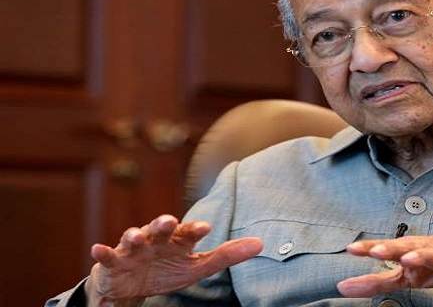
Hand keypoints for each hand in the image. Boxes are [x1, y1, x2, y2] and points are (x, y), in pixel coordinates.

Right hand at [85, 214, 262, 305]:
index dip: (195, 230)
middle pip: (159, 228)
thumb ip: (227, 255)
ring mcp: (133, 249)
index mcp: (176, 240)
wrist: (131, 286)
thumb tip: (261, 243)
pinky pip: (108, 257)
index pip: (188, 232)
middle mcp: (155, 239)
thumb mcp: (198, 267)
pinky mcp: (113, 262)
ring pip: (133, 238)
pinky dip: (102, 252)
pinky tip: (97, 248)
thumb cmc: (167, 270)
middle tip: (170, 220)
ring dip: (134, 234)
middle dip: (163, 223)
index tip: (206, 228)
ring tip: (137, 235)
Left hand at [337, 235, 432, 296]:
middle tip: (374, 251)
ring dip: (424, 255)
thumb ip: (379, 281)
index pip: (390, 248)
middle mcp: (432, 247)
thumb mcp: (410, 276)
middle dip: (393, 248)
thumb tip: (343, 286)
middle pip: (411, 246)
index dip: (372, 248)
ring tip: (408, 259)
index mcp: (415, 250)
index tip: (352, 249)